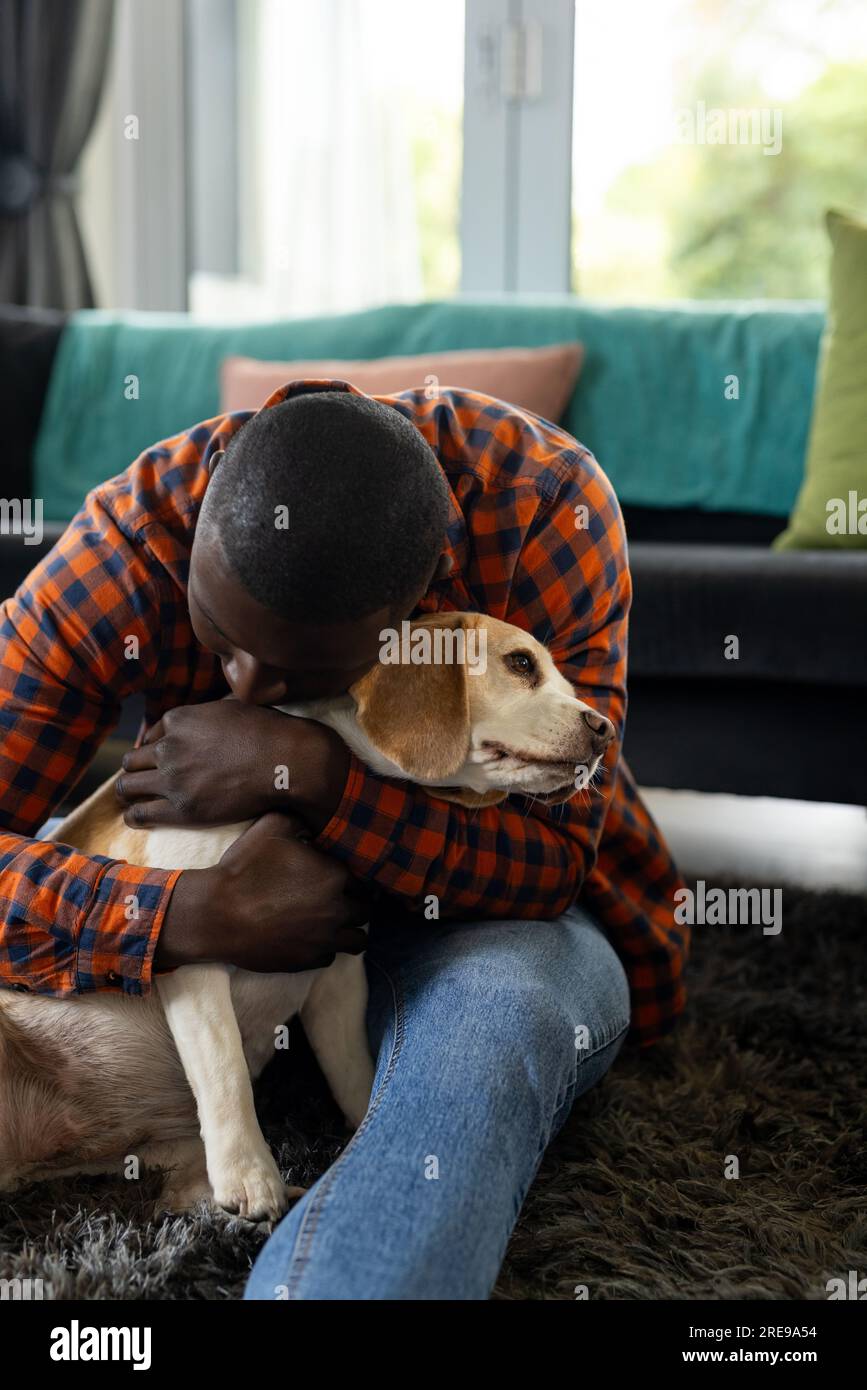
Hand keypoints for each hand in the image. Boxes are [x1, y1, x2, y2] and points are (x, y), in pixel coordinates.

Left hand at [115, 699, 346, 829]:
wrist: (284, 761)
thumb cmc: (267, 732)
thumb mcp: (231, 707)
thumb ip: (207, 713)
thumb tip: (208, 714)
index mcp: (179, 719)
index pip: (151, 736)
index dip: (153, 749)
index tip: (157, 759)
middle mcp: (169, 747)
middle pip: (132, 761)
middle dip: (135, 770)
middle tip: (140, 779)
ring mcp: (172, 779)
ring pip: (128, 786)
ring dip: (129, 792)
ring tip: (132, 799)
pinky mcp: (181, 809)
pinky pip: (140, 814)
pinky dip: (134, 816)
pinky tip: (135, 818)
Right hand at [156, 812, 369, 972]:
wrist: (216, 914)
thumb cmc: (244, 869)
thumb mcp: (272, 827)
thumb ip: (302, 819)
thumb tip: (315, 818)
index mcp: (334, 876)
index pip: (363, 879)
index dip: (353, 876)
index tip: (343, 876)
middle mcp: (337, 909)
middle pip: (365, 909)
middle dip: (356, 903)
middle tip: (341, 898)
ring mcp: (324, 939)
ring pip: (358, 939)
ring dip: (350, 929)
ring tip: (335, 921)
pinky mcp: (307, 961)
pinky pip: (330, 957)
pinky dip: (326, 948)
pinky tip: (312, 937)